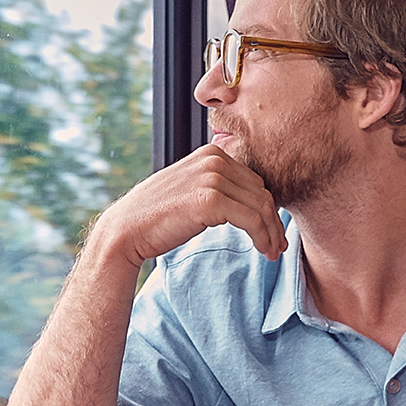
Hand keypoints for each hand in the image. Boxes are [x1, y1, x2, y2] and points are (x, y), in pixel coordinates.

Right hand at [88, 142, 287, 268]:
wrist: (127, 229)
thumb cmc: (158, 216)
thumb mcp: (192, 189)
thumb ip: (219, 187)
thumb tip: (254, 201)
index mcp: (211, 153)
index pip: (254, 180)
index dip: (268, 207)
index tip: (273, 230)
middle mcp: (214, 159)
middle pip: (261, 192)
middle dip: (273, 221)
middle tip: (278, 245)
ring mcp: (212, 178)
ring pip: (261, 206)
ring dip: (271, 232)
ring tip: (273, 252)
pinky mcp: (210, 200)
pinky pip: (251, 219)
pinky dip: (262, 237)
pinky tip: (263, 250)